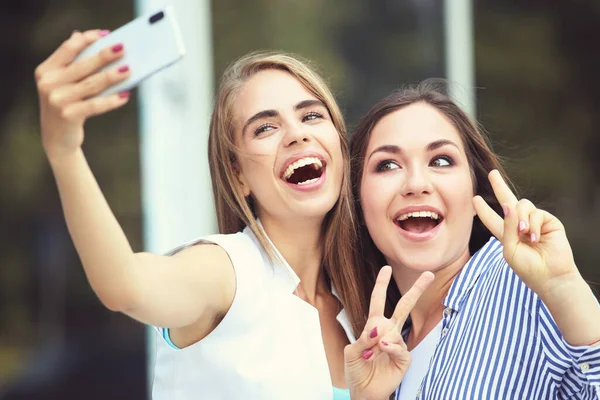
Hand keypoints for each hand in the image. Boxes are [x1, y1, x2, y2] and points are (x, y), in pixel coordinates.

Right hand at [35, 29, 130, 161]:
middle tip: (123, 48)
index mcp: (46, 70)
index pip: (68, 48)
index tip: (106, 34)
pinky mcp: (68, 115)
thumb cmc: (66, 105)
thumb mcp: (63, 83)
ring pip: (92, 84)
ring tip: (129, 70)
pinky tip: (125, 95)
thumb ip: (71, 62)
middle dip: (105, 55)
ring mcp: (57, 100)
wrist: (57, 139)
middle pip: (83, 65)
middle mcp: (48, 83)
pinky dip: (112, 100)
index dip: (87, 39)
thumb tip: (81, 35)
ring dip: (113, 76)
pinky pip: (96, 105)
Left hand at [345, 266, 433, 399]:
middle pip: (404, 306)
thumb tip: (378, 331)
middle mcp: (388, 331)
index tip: (386, 268)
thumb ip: (362, 339)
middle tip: (429, 274)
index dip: (381, 284)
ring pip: (395, 330)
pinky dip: (390, 347)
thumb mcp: (351, 352)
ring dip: (380, 340)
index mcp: (374, 325)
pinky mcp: (404, 358)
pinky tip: (383, 348)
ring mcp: (398, 344)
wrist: (364, 392)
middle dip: (416, 290)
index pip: (378, 300)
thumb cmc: (356, 370)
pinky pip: (399, 347)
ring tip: (370, 353)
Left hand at [473, 170, 577, 298]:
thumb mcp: (509, 248)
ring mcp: (534, 221)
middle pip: (507, 201)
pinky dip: (533, 224)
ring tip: (524, 234)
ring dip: (520, 219)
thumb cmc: (528, 267)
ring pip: (521, 205)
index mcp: (506, 235)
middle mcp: (519, 225)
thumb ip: (506, 227)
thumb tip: (508, 204)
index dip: (483, 209)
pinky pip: (535, 212)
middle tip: (492, 173)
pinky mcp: (548, 220)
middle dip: (499, 186)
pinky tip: (536, 238)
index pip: (492, 219)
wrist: (551, 276)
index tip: (475, 199)